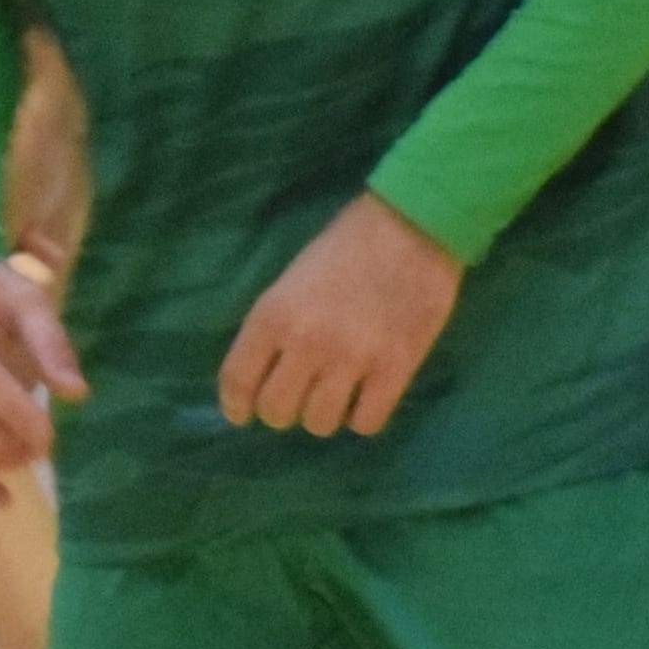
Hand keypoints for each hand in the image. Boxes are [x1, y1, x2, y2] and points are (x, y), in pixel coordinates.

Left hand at [215, 192, 457, 437]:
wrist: (413, 224)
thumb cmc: (347, 244)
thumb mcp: (292, 279)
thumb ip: (276, 326)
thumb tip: (264, 373)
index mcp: (273, 314)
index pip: (237, 381)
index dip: (235, 406)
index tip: (243, 413)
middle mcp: (306, 342)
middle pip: (276, 412)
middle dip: (283, 411)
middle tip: (299, 397)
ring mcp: (352, 358)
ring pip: (320, 424)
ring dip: (324, 415)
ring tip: (337, 395)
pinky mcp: (395, 368)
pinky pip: (366, 423)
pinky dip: (363, 416)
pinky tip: (367, 396)